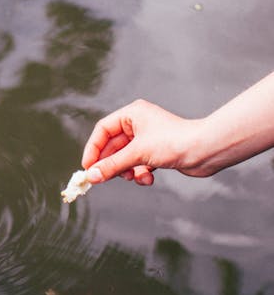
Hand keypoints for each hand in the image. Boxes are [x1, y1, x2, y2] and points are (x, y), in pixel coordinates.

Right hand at [82, 99, 201, 186]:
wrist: (206, 151)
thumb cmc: (173, 143)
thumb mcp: (137, 154)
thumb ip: (112, 166)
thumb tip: (91, 177)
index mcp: (132, 114)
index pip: (103, 130)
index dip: (93, 149)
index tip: (87, 167)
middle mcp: (139, 124)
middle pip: (113, 146)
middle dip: (111, 164)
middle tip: (101, 180)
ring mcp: (148, 138)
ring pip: (126, 158)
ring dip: (127, 171)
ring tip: (133, 177)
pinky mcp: (157, 152)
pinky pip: (139, 164)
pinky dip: (141, 173)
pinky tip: (149, 178)